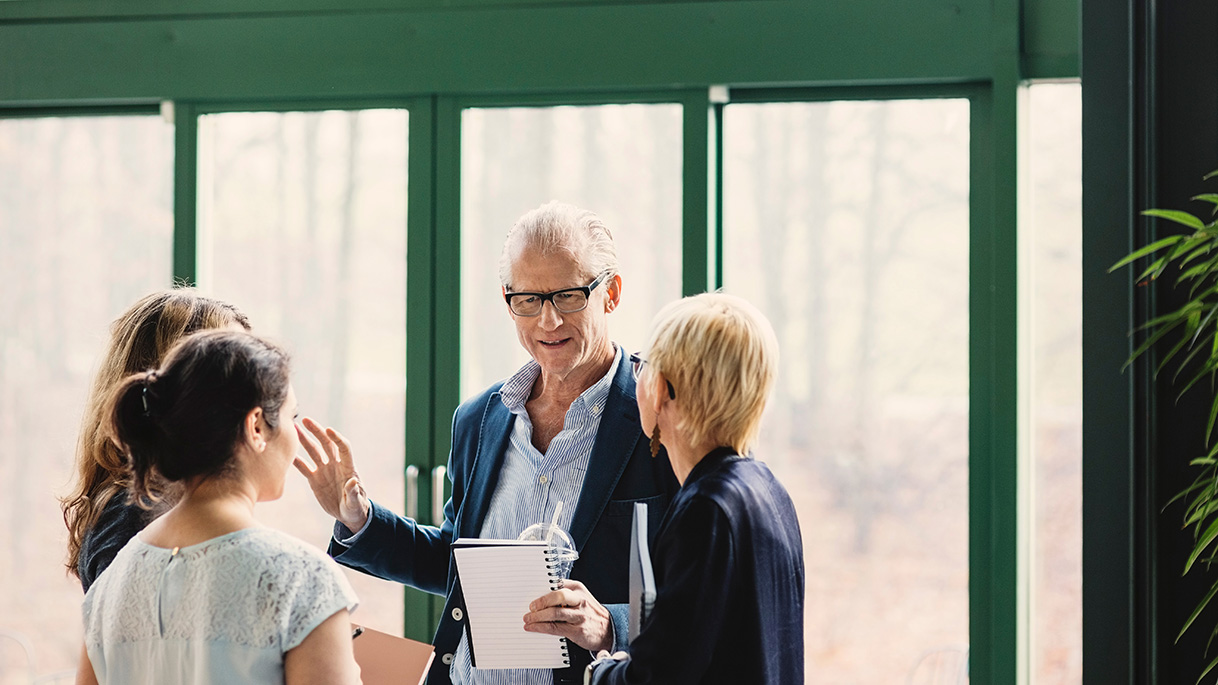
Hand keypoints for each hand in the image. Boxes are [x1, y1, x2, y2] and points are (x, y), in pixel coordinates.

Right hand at [293, 417, 369, 532]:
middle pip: (326, 443)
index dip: (337, 438)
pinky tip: (286, 453)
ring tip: (294, 429)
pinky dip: (296, 461)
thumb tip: (353, 481)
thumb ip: (353, 492)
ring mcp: (324, 471)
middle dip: (317, 431)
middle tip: (305, 420)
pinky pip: (304, 467)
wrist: (348, 514)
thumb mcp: (356, 503)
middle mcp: (335, 465)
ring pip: (313, 451)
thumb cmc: (356, 508)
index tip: (328, 430)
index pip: (344, 448)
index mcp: (348, 468)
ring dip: (304, 440)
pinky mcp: (315, 479)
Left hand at [523, 579, 612, 651]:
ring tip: (528, 619)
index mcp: (578, 589)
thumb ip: (565, 591)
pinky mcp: (577, 630)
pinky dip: (541, 628)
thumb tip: (542, 592)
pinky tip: (533, 627)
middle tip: (531, 607)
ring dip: (537, 617)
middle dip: (541, 601)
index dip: (542, 589)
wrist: (608, 629)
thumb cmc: (590, 612)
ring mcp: (579, 616)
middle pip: (558, 596)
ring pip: (555, 613)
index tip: (531, 594)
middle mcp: (579, 600)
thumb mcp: (581, 595)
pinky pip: (555, 628)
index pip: (557, 584)